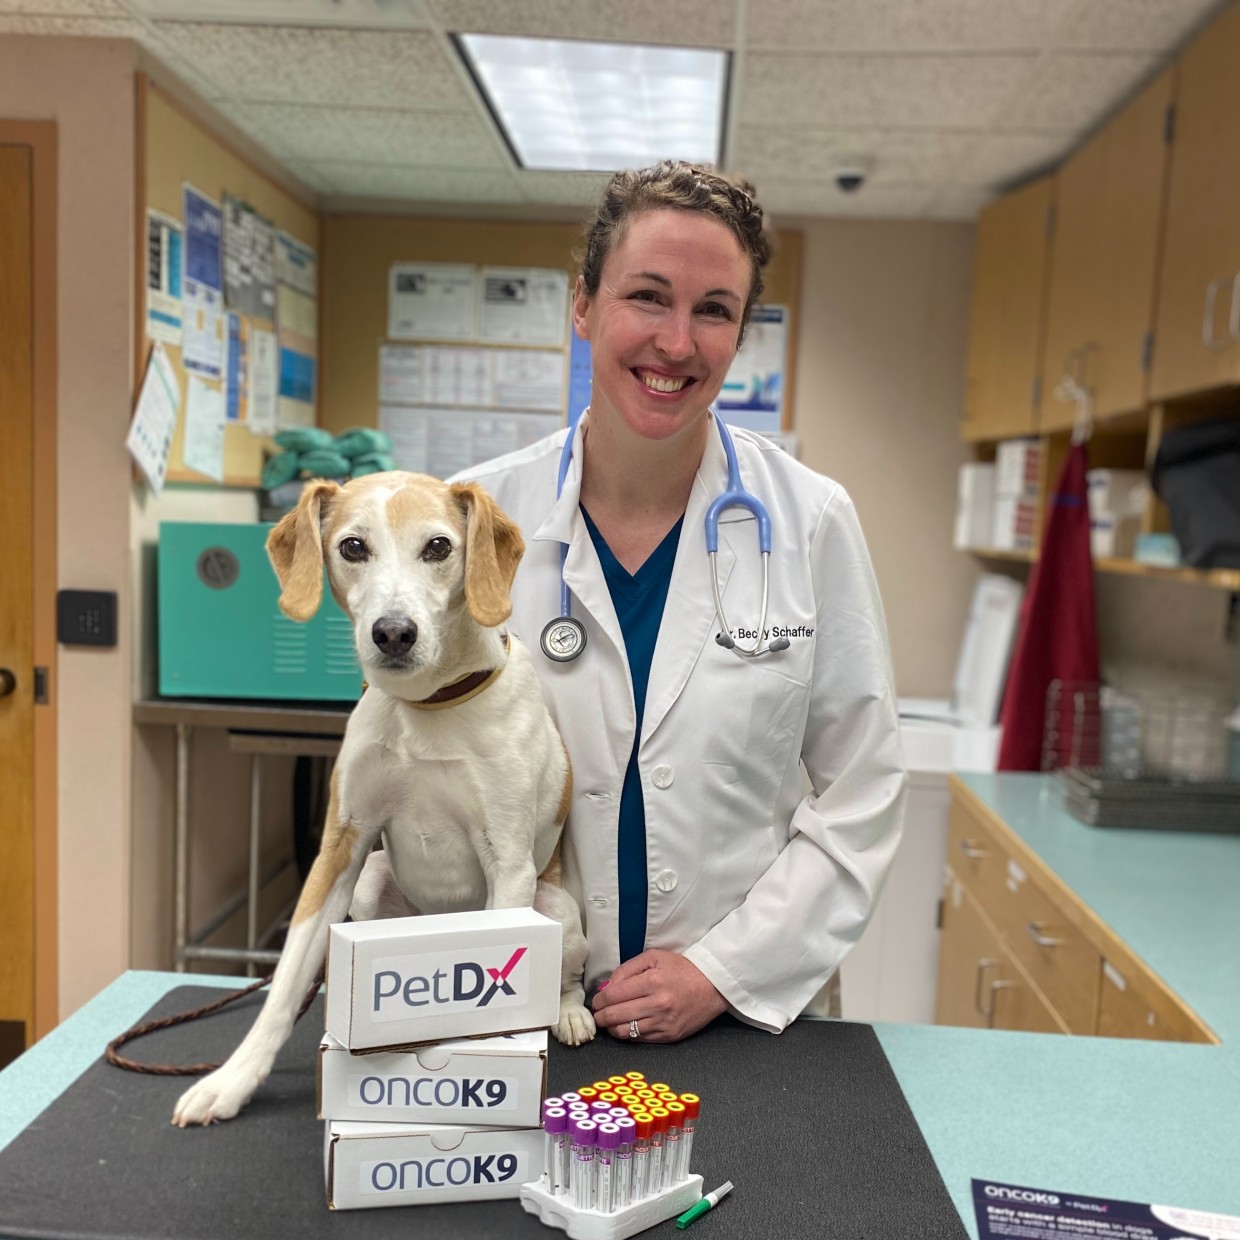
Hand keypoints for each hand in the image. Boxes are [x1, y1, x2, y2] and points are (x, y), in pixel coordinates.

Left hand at [591, 950, 727, 1043]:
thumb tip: (606, 986)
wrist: (712, 985)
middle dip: (600, 1016)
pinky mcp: (669, 1036)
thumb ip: (627, 969)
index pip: (613, 995)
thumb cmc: (682, 969)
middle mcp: (657, 1004)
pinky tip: (626, 1026)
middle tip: (597, 1014)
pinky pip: (640, 1039)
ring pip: (625, 1032)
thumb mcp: (654, 957)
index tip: (596, 1001)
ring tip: (609, 1022)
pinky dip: (628, 1034)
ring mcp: (663, 1023)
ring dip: (611, 1028)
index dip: (599, 1000)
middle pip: (615, 1016)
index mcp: (652, 981)